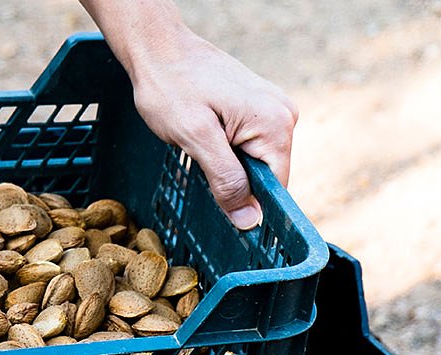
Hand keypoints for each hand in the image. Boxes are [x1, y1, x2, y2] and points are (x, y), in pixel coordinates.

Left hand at [128, 30, 296, 228]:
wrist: (157, 47)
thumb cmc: (170, 87)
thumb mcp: (195, 138)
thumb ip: (226, 180)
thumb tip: (250, 221)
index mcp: (275, 124)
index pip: (275, 187)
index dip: (248, 204)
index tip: (218, 206)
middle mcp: (283, 114)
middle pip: (264, 175)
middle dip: (232, 180)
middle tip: (197, 160)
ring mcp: (270, 107)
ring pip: (253, 160)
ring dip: (224, 164)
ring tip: (197, 141)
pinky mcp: (255, 105)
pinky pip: (246, 143)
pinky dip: (224, 149)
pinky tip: (202, 134)